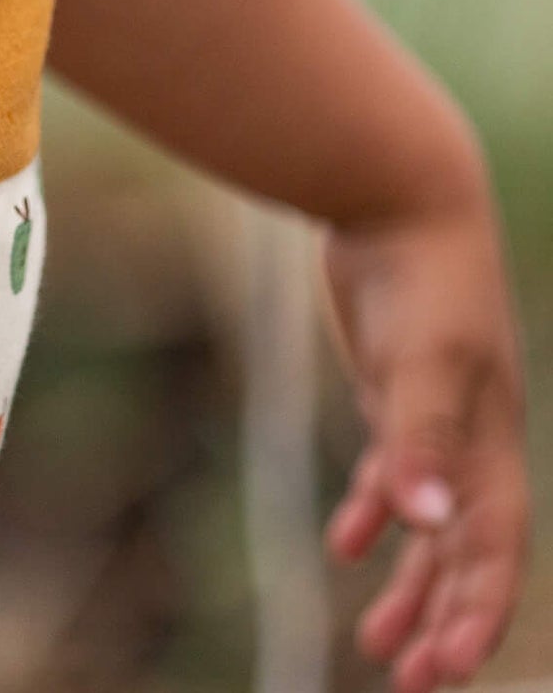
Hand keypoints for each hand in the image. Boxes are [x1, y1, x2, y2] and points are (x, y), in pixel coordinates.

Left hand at [323, 188, 530, 692]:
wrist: (398, 195)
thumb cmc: (422, 275)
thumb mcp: (421, 359)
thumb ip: (419, 440)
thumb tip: (424, 524)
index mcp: (491, 443)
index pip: (491, 551)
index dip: (474, 613)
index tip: (443, 673)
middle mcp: (471, 439)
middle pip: (465, 551)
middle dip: (443, 618)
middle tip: (412, 685)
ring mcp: (434, 415)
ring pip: (428, 522)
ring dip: (408, 582)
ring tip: (379, 646)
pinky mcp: (394, 390)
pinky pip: (391, 471)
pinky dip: (373, 513)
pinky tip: (348, 546)